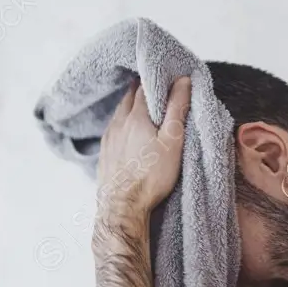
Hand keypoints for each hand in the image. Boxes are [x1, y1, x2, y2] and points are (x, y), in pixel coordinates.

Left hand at [96, 75, 190, 217]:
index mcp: (136, 116)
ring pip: (119, 113)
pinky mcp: (104, 153)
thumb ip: (177, 109)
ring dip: (130, 106)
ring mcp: (108, 138)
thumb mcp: (173, 141)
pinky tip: (128, 131)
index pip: (145, 88)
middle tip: (155, 89)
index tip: (166, 79)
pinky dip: (122, 124)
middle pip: (129, 98)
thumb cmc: (152, 176)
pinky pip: (113, 129)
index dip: (156, 82)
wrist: (123, 207)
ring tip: (142, 108)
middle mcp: (118, 123)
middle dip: (141, 91)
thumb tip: (183, 81)